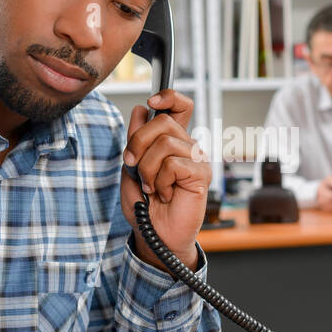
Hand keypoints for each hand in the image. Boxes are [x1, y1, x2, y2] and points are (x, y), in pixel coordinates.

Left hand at [121, 89, 210, 272]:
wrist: (155, 235)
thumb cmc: (145, 205)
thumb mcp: (131, 168)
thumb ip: (135, 141)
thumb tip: (140, 110)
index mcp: (172, 140)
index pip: (180, 105)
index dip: (168, 96)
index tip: (150, 102)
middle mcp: (187, 145)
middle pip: (163, 121)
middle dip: (138, 143)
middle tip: (133, 167)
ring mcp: (196, 159)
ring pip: (165, 143)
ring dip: (148, 169)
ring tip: (151, 187)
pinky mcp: (201, 174)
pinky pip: (174, 164)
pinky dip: (161, 181)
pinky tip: (165, 194)